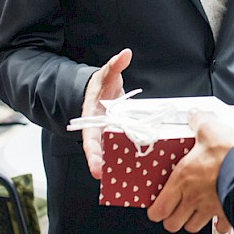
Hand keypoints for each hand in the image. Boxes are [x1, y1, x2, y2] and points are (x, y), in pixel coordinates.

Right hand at [82, 49, 131, 179]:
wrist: (101, 91)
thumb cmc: (101, 84)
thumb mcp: (107, 74)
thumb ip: (115, 65)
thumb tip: (125, 54)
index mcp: (92, 119)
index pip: (90, 140)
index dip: (93, 155)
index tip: (96, 169)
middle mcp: (99, 131)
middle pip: (100, 152)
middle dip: (102, 165)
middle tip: (108, 179)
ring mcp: (110, 135)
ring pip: (113, 153)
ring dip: (118, 165)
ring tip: (128, 179)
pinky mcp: (120, 136)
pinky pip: (125, 148)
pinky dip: (131, 157)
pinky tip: (143, 168)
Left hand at [147, 110, 233, 232]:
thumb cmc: (227, 151)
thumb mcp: (208, 129)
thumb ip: (198, 121)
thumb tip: (194, 114)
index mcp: (182, 180)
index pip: (158, 210)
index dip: (157, 211)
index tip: (159, 206)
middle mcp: (192, 198)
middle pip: (173, 224)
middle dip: (173, 218)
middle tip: (177, 208)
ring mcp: (209, 208)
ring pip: (193, 227)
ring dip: (193, 220)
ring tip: (197, 209)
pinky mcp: (227, 212)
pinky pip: (220, 227)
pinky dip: (219, 223)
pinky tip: (220, 214)